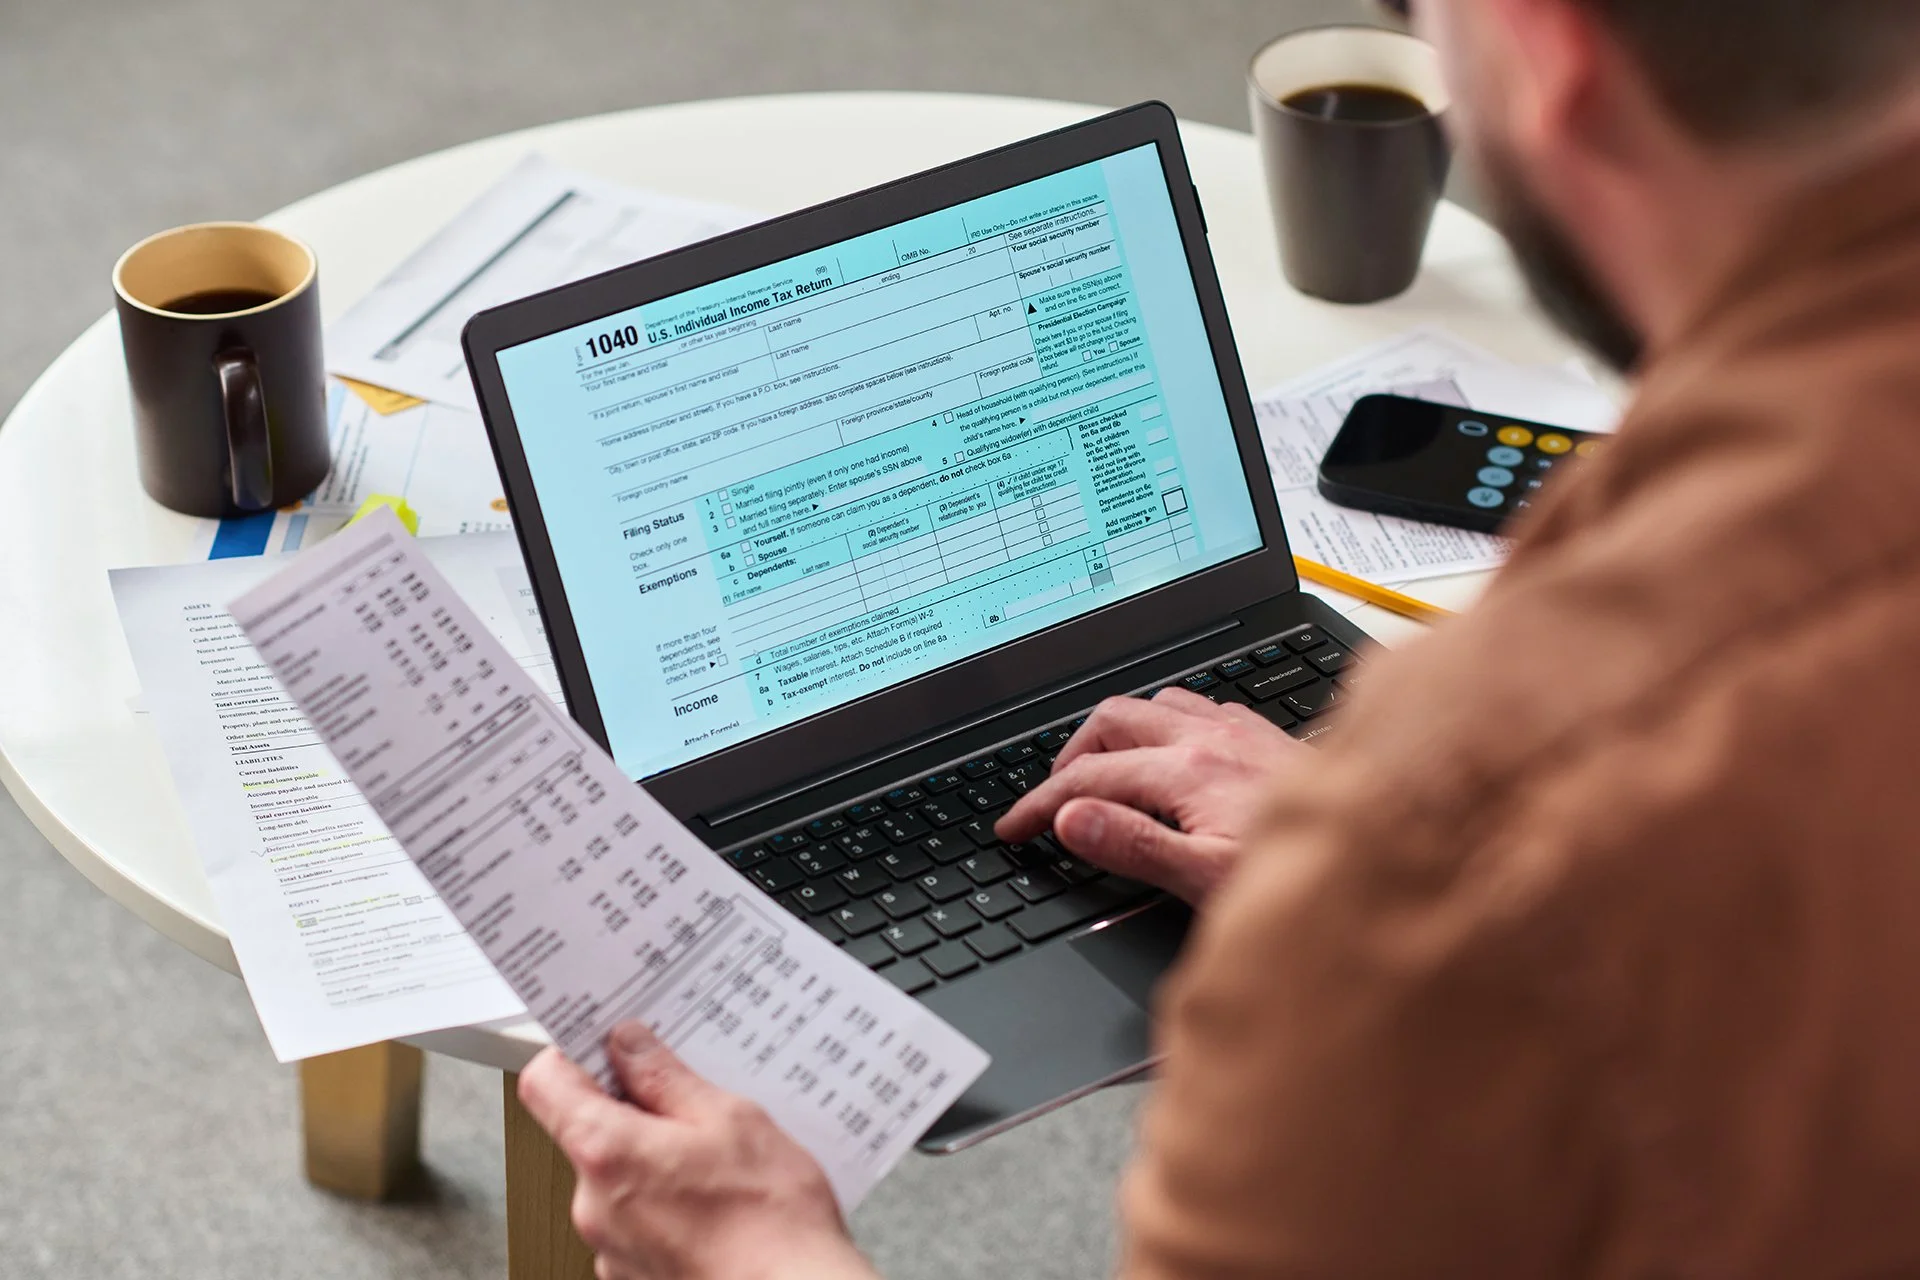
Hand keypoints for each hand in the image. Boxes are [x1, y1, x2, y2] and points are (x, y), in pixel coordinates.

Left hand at [517, 1023, 879, 1279]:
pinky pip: (635, 1218)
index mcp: (607, 1152)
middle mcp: (593, 1205)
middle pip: (586, 1131)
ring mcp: (609, 1247)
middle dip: (633, 1110)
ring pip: (616, 1177)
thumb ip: (666, 1079)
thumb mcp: (728, 1118)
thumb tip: (629, 1046)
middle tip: (690, 1099)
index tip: (605, 1043)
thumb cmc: (769, 1219)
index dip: (572, 1053)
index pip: (546, 1084)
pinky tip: (713, 1199)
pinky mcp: (632, 1274)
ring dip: (654, 1159)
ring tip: (717, 1160)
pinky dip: (664, 1201)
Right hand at [996, 689, 1304, 905]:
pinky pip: (1196, 709)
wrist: (1392, 855)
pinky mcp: (1266, 737)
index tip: (1012, 828)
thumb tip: (1071, 820)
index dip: (1039, 804)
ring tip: (1100, 772)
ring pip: (1154, 705)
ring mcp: (1241, 732)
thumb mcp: (1208, 879)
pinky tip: (1172, 755)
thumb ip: (1134, 845)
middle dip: (1069, 755)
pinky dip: (1163, 727)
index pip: (1088, 779)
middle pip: (1113, 719)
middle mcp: (1213, 739)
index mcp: (1189, 771)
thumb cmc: (1307, 876)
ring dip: (1116, 733)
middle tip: (1050, 798)